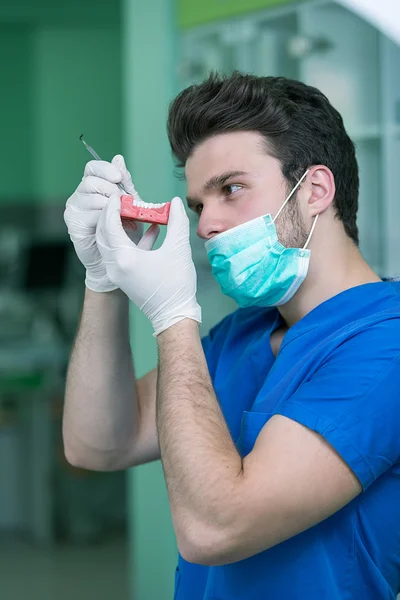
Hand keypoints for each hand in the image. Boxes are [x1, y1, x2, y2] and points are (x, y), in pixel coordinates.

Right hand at [64, 155, 143, 291]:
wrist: (117, 260)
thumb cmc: (124, 233)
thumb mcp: (130, 205)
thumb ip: (125, 184)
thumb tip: (119, 158)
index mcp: (94, 186)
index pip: (93, 168)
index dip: (105, 169)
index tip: (118, 178)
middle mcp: (81, 195)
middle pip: (91, 180)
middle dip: (111, 190)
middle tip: (124, 204)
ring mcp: (75, 208)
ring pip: (90, 196)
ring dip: (109, 206)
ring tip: (121, 218)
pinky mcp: (73, 223)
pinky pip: (88, 214)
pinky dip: (102, 219)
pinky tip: (110, 226)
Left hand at [96, 194, 201, 334]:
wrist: (173, 316)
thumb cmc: (176, 285)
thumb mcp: (179, 249)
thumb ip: (177, 222)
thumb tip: (175, 202)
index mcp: (124, 258)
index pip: (109, 224)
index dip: (113, 207)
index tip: (120, 194)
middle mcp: (115, 266)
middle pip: (104, 233)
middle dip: (112, 215)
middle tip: (125, 201)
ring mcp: (117, 273)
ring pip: (110, 243)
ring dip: (119, 227)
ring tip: (135, 214)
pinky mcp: (123, 278)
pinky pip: (119, 253)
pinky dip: (128, 240)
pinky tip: (150, 231)